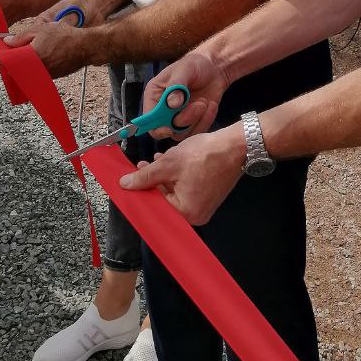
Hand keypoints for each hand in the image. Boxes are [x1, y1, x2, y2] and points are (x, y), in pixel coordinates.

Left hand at [1, 16, 88, 78]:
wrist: (84, 47)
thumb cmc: (64, 36)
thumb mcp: (40, 29)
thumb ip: (21, 37)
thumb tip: (6, 42)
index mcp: (29, 57)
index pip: (3, 60)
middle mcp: (33, 70)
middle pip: (11, 68)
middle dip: (6, 57)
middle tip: (6, 46)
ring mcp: (40, 76)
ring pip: (21, 72)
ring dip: (17, 62)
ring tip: (20, 49)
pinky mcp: (48, 78)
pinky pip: (32, 74)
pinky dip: (28, 66)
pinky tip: (32, 55)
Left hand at [118, 126, 244, 224]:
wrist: (235, 145)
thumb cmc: (204, 155)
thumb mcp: (169, 163)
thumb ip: (145, 175)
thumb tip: (124, 184)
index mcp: (186, 213)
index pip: (155, 207)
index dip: (141, 192)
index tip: (129, 183)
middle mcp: (196, 216)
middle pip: (165, 201)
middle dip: (152, 182)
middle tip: (141, 166)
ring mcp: (203, 206)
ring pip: (175, 194)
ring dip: (163, 177)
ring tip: (155, 160)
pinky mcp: (208, 196)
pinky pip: (186, 190)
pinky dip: (176, 177)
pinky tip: (169, 162)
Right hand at [141, 50, 228, 139]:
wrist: (215, 68)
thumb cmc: (195, 64)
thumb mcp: (185, 69)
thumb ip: (176, 85)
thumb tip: (171, 104)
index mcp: (154, 95)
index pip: (148, 119)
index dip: (157, 127)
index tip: (170, 127)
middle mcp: (163, 109)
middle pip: (166, 129)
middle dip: (185, 119)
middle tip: (199, 104)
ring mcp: (178, 117)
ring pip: (182, 133)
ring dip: (196, 119)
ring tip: (204, 102)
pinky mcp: (192, 122)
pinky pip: (196, 131)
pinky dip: (206, 120)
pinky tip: (211, 105)